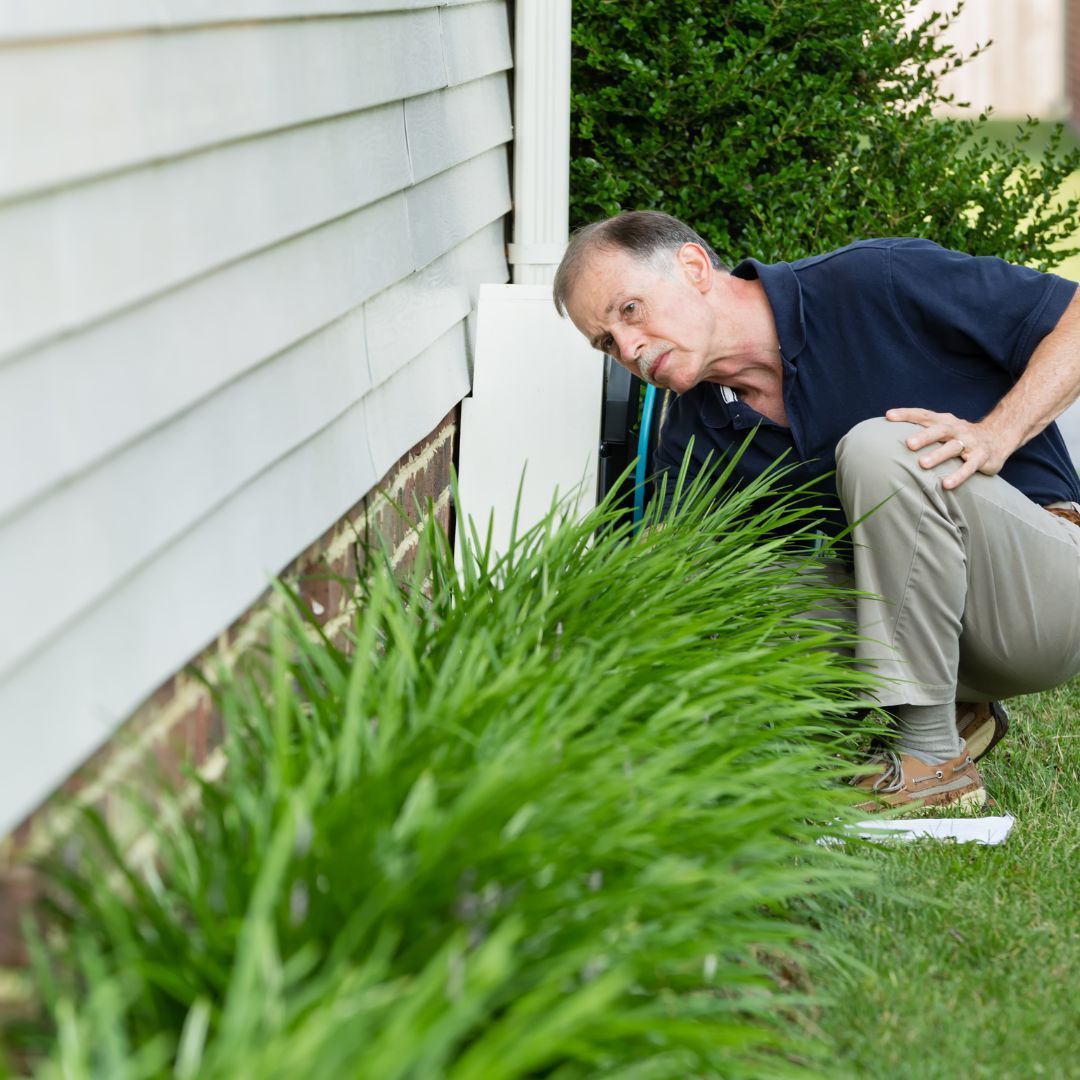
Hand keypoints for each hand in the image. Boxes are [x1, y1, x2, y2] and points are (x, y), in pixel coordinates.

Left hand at [884, 408, 1009, 489]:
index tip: (888, 415)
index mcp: (945, 421)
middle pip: (939, 430)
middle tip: (908, 444)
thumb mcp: (943, 429)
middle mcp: (957, 429)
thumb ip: (922, 431)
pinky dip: (958, 475)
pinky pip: (969, 467)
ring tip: (922, 464)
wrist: (999, 437)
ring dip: (938, 455)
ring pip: (953, 448)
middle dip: (923, 436)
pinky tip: (946, 484)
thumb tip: (888, 436)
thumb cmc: (960, 436)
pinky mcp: (982, 457)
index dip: (907, 414)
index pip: (924, 415)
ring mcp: (970, 443)